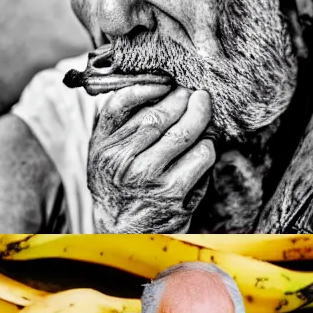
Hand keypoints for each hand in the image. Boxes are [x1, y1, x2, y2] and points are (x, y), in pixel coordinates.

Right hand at [86, 83, 217, 233]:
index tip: (166, 82)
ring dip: (200, 118)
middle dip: (183, 99)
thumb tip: (149, 83)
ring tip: (202, 111)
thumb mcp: (104, 152)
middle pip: (159, 116)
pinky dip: (208, 146)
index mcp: (103, 147)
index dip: (147, 86)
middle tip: (194, 93)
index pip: (123, 104)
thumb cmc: (117, 184)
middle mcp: (122, 162)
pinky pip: (201, 157)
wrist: (123, 231)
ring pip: (184, 133)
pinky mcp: (173, 193)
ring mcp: (148, 178)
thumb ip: (117, 121)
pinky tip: (205, 145)